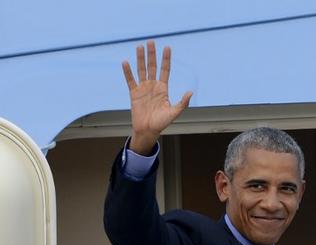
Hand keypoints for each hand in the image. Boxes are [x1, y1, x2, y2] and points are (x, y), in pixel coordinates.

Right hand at [122, 40, 192, 154]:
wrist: (148, 131)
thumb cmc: (161, 123)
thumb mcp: (174, 113)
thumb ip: (182, 103)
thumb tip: (190, 92)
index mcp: (163, 88)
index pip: (165, 70)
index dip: (166, 59)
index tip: (167, 47)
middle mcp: (153, 86)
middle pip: (152, 66)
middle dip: (152, 54)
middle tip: (151, 41)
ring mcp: (143, 89)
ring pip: (141, 70)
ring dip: (140, 58)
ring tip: (139, 47)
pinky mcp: (134, 94)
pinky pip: (130, 80)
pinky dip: (127, 72)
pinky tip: (125, 62)